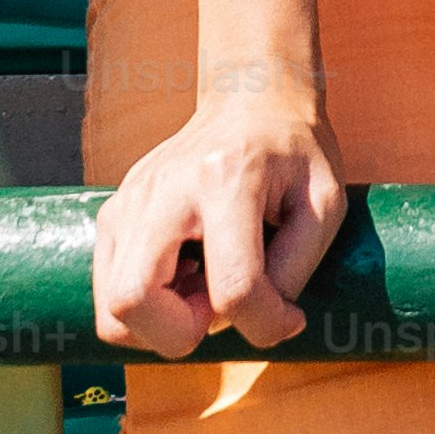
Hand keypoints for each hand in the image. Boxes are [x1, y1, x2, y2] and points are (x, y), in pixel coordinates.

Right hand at [92, 84, 351, 357]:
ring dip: (161, 326)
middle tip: (219, 307)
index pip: (233, 286)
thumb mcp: (324, 203)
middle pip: (132, 300)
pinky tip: (184, 277)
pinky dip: (146, 309)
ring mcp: (128, 202)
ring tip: (202, 291)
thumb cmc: (293, 152)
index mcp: (225, 179)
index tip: (287, 316)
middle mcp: (163, 190)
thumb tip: (263, 326)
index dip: (265, 324)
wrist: (249, 98)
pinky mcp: (113, 215)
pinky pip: (110, 295)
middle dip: (181, 335)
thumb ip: (295, 269)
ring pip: (110, 309)